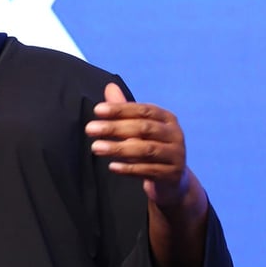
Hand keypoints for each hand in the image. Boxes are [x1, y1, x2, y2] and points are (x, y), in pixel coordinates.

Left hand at [85, 83, 188, 206]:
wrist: (172, 180)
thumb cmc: (152, 145)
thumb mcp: (140, 127)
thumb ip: (124, 109)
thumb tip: (109, 86)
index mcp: (167, 118)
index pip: (142, 110)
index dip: (120, 109)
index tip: (97, 110)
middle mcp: (174, 134)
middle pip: (143, 128)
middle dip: (114, 128)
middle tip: (89, 129)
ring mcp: (176, 156)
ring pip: (146, 150)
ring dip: (118, 148)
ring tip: (95, 147)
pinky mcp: (171, 175)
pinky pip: (148, 170)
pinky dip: (129, 168)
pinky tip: (112, 166)